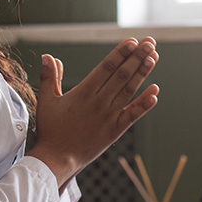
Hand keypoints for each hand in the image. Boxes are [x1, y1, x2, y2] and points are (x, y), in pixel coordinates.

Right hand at [27, 37, 159, 187]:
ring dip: (143, 73)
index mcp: (83, 93)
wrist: (57, 160)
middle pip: (122, 75)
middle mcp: (99, 102)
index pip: (106, 67)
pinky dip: (144, 104)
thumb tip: (48, 56)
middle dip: (137, 57)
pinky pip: (133, 115)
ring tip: (154, 57)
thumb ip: (49, 77)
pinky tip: (155, 92)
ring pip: (129, 90)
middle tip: (149, 42)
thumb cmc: (50, 130)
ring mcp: (109, 117)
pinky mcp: (115, 131)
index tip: (132, 41)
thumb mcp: (46, 101)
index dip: (121, 53)